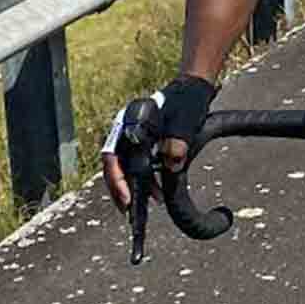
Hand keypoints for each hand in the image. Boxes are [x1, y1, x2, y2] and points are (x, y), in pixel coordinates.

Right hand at [103, 74, 218, 210]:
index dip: (117, 180)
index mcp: (128, 121)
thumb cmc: (187, 102)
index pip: (112, 155)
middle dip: (120, 190)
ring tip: (144, 208)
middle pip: (114, 165)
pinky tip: (157, 195)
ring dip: (133, 188)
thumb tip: (172, 165)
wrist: (192, 90)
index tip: (128, 199)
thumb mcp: (185, 120)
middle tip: (129, 213)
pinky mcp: (143, 144)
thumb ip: (178, 141)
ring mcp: (133, 137)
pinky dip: (144, 182)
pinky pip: (137, 166)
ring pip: (125, 168)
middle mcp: (125, 131)